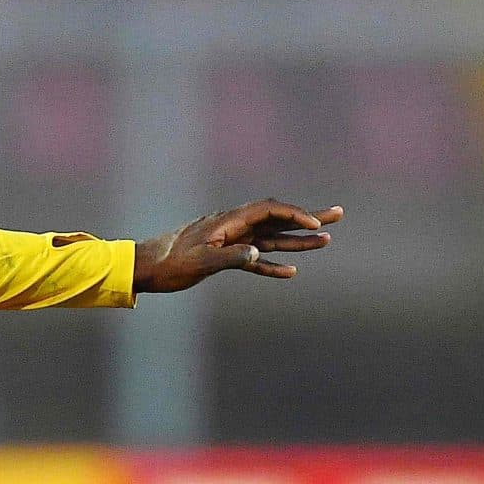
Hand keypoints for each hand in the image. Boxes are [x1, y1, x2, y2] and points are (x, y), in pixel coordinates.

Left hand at [134, 200, 341, 292]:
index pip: (269, 211)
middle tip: (338, 215)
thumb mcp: (200, 262)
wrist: (144, 267)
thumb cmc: (168, 264)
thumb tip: (258, 253)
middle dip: (307, 218)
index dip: (294, 215)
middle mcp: (233, 226)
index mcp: (228, 221)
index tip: (314, 225)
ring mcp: (230, 240)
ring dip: (296, 241)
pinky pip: (254, 259)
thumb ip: (231, 256)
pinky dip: (272, 264)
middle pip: (277, 219)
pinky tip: (290, 272)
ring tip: (326, 240)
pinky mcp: (223, 256)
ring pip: (270, 239)